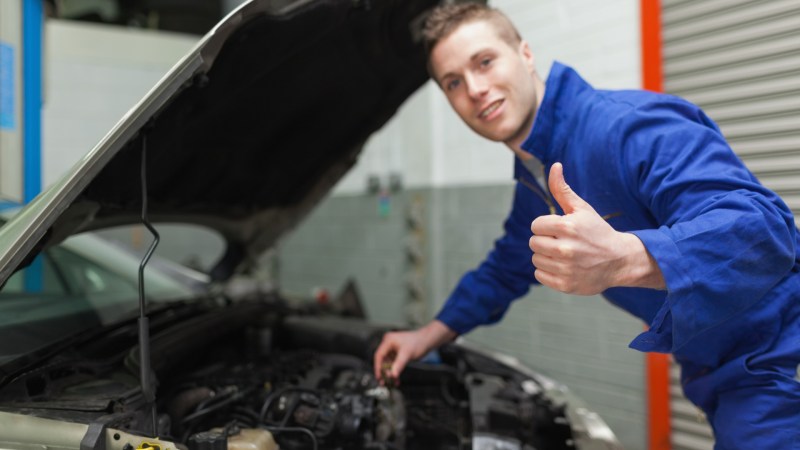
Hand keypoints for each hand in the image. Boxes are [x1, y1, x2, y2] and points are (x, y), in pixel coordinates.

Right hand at [373, 320, 455, 382]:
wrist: (427, 341)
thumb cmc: (418, 342)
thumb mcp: (407, 354)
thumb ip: (398, 365)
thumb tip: (392, 375)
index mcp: (388, 341)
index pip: (379, 355)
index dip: (378, 367)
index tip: (379, 377)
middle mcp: (389, 344)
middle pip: (382, 360)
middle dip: (384, 372)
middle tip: (384, 382)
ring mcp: (393, 349)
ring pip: (387, 364)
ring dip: (390, 373)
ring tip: (391, 382)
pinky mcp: (397, 354)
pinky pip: (393, 364)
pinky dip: (395, 371)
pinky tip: (396, 379)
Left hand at [529, 163, 663, 294]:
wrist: (620, 260)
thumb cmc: (597, 232)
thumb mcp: (582, 209)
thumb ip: (563, 189)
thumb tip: (554, 166)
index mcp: (568, 227)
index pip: (536, 225)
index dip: (546, 226)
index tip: (560, 229)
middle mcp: (566, 248)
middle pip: (533, 242)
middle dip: (545, 240)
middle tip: (562, 242)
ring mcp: (566, 268)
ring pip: (536, 259)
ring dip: (546, 256)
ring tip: (564, 255)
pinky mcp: (566, 284)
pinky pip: (540, 275)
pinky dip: (548, 271)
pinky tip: (564, 267)